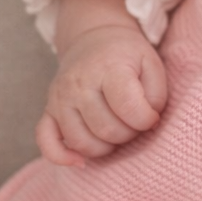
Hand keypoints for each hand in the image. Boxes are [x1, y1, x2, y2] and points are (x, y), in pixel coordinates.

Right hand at [36, 24, 167, 164]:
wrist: (93, 39)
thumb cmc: (127, 56)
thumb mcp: (151, 65)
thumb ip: (155, 96)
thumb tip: (147, 124)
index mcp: (108, 68)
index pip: (129, 108)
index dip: (147, 120)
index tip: (151, 116)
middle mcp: (78, 83)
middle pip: (107, 130)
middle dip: (128, 134)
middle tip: (133, 122)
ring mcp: (59, 98)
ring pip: (81, 142)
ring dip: (105, 147)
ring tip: (115, 131)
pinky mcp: (48, 111)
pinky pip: (46, 141)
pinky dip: (61, 157)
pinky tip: (80, 161)